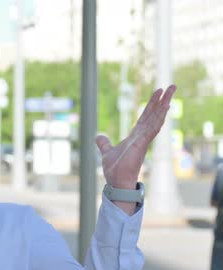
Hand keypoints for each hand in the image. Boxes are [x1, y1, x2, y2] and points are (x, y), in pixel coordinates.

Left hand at [96, 85, 175, 212]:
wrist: (117, 182)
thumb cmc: (115, 170)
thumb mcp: (107, 152)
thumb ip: (104, 143)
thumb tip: (98, 136)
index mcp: (135, 136)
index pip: (145, 117)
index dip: (151, 105)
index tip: (158, 93)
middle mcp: (142, 136)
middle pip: (153, 114)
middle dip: (162, 100)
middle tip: (171, 86)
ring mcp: (143, 140)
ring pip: (156, 119)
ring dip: (163, 105)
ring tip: (170, 92)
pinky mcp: (142, 144)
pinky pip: (152, 128)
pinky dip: (158, 118)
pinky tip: (165, 108)